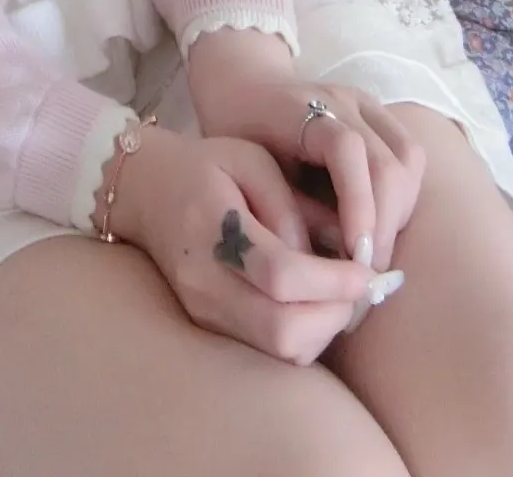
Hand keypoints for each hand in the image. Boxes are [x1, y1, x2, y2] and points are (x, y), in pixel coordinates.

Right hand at [100, 124, 389, 367]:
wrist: (145, 191)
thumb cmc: (205, 166)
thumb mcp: (251, 160)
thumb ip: (291, 205)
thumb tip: (336, 253)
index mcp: (211, 226)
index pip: (281, 274)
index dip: (334, 280)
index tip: (367, 269)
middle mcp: (203, 280)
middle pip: (282, 330)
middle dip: (334, 314)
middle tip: (359, 286)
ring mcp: (203, 310)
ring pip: (279, 351)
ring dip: (323, 330)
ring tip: (340, 294)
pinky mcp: (209, 327)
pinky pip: (268, 351)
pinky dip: (303, 336)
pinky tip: (314, 304)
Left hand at [190, 62, 425, 277]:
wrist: (246, 87)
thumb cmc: (238, 134)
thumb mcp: (247, 170)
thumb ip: (288, 206)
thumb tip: (330, 261)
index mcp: (298, 106)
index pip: (346, 148)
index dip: (358, 202)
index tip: (357, 255)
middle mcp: (340, 99)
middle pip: (386, 160)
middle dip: (383, 224)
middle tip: (366, 273)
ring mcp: (365, 104)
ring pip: (408, 160)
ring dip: (397, 214)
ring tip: (374, 254)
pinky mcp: (381, 115)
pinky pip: (410, 157)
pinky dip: (403, 197)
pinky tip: (381, 227)